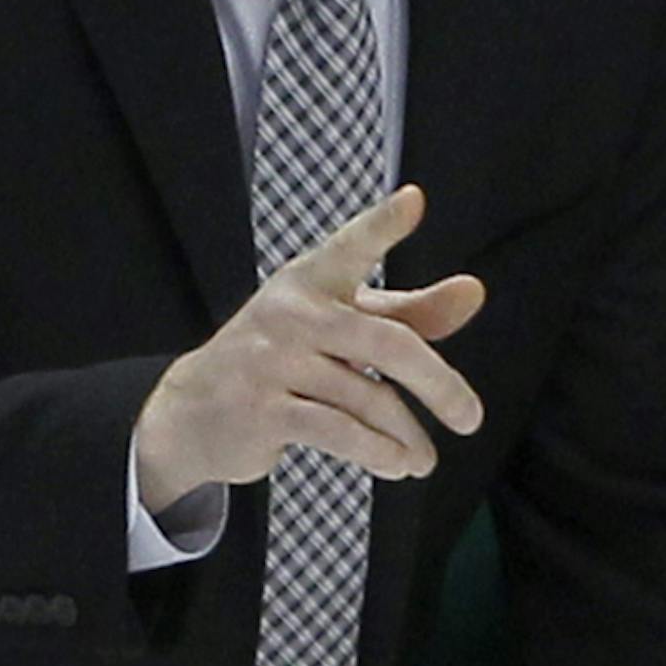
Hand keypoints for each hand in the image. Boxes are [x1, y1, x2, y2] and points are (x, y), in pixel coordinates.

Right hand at [134, 184, 484, 510]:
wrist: (192, 410)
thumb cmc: (282, 358)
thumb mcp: (340, 324)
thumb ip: (408, 312)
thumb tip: (473, 292)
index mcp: (312, 279)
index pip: (352, 245)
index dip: (383, 224)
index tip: (413, 202)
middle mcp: (292, 311)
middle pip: (388, 344)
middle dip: (439, 385)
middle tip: (470, 417)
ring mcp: (273, 360)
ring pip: (369, 399)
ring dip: (406, 435)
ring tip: (423, 456)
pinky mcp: (262, 409)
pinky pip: (339, 433)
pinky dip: (377, 453)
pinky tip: (396, 464)